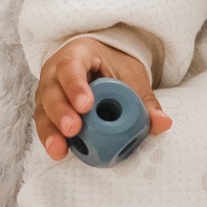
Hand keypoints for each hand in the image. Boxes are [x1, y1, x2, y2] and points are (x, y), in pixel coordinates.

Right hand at [34, 38, 172, 161]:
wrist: (101, 63)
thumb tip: (163, 124)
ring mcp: (48, 91)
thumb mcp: (132, 77)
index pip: (70, 66)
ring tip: (60, 149)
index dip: (75, 86)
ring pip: (43, 110)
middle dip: (61, 111)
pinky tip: (59, 152)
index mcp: (77, 55)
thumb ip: (145, 101)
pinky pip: (45, 124)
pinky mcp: (47, 110)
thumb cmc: (114, 66)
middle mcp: (55, 71)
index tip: (86, 105)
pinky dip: (51, 138)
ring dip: (51, 131)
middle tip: (74, 129)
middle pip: (52, 90)